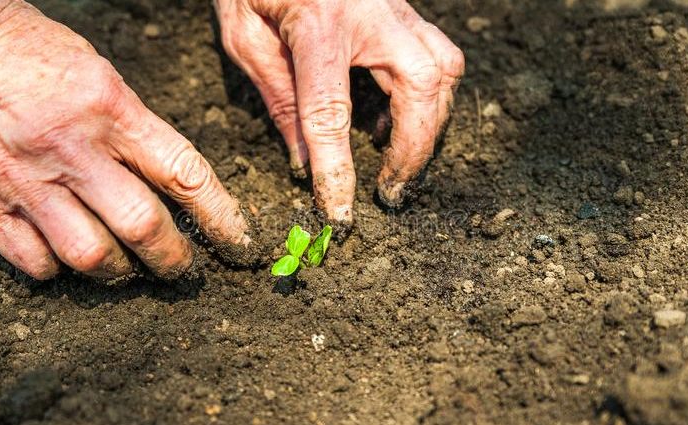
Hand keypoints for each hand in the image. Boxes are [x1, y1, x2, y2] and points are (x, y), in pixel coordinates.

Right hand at [0, 0, 252, 278]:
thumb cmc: (37, 55)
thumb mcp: (104, 78)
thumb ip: (138, 134)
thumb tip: (178, 191)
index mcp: (110, 109)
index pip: (184, 174)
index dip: (221, 217)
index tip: (238, 243)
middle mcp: (69, 148)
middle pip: (142, 227)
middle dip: (174, 259)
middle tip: (182, 267)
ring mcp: (22, 179)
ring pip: (90, 256)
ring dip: (121, 272)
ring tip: (128, 267)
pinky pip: (34, 262)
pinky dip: (60, 270)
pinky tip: (67, 257)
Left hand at [214, 0, 464, 223]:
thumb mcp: (243, 33)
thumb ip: (275, 95)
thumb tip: (304, 161)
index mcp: (319, 23)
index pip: (332, 113)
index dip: (339, 171)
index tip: (343, 214)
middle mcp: (372, 13)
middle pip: (422, 85)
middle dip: (414, 148)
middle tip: (392, 191)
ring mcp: (397, 7)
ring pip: (444, 69)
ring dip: (429, 125)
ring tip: (398, 163)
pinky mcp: (407, 9)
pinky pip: (437, 57)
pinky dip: (427, 99)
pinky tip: (396, 121)